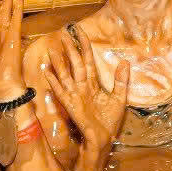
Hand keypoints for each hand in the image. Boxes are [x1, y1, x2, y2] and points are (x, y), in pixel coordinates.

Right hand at [39, 33, 128, 170]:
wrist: (104, 139)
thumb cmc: (109, 121)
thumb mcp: (119, 98)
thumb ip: (121, 81)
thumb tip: (125, 62)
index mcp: (93, 83)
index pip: (88, 60)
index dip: (84, 46)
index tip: (79, 31)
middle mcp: (82, 86)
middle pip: (76, 64)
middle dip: (71, 49)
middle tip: (64, 34)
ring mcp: (75, 95)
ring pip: (66, 75)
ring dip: (59, 63)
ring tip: (52, 50)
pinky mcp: (71, 106)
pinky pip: (61, 92)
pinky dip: (54, 83)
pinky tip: (47, 73)